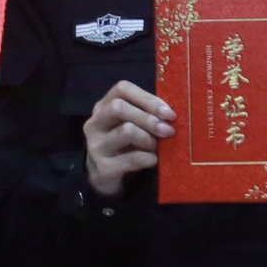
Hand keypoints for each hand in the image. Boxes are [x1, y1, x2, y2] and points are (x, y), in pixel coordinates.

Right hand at [82, 80, 176, 199]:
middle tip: (168, 131)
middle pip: (119, 107)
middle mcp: (95, 123)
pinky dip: (149, 158)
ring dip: (149, 139)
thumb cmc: (123, 146)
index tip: (168, 113)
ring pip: (126, 131)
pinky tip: (154, 160)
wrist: (103, 177)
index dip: (148, 98)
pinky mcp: (103, 167)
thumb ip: (144, 115)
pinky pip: (132, 159)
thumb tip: (172, 115)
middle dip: (149, 118)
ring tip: (157, 147)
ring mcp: (96, 145)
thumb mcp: (130, 125)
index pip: (122, 90)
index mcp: (103, 107)